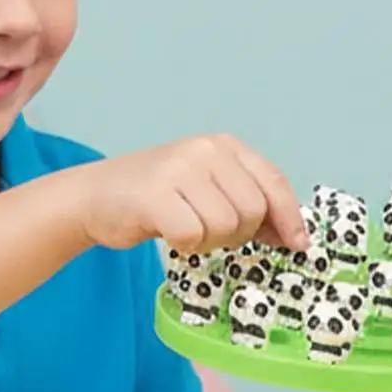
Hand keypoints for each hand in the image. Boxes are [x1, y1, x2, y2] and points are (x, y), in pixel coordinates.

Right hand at [77, 133, 306, 254]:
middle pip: (253, 210)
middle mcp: (205, 150)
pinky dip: (185, 245)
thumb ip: (247, 202)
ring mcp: (179, 169)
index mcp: (224, 145)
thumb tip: (293, 235)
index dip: (289, 217)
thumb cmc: (158, 196)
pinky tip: (169, 233)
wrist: (94, 195)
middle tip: (209, 231)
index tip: (297, 244)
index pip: (274, 182)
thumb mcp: (208, 188)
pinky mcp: (155, 194)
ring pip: (225, 226)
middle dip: (238, 233)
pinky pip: (193, 236)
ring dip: (209, 242)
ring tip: (186, 229)